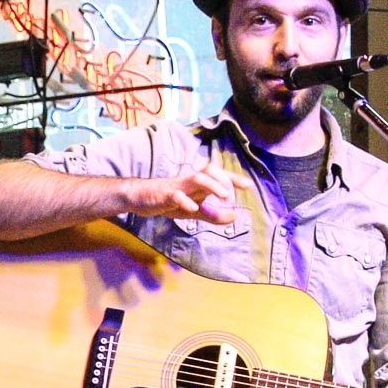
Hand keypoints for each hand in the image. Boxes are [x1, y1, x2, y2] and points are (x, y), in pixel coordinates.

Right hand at [123, 166, 249, 225]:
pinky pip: (176, 195)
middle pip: (209, 171)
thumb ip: (212, 215)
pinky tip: (193, 208)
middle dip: (224, 179)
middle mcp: (189, 182)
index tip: (248, 185)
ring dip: (212, 186)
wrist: (139, 197)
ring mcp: (177, 187)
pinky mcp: (164, 195)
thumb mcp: (192, 211)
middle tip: (233, 194)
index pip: (218, 176)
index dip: (233, 178)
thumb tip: (234, 217)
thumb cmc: (168, 201)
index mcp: (197, 184)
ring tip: (224, 197)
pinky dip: (186, 201)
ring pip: (197, 179)